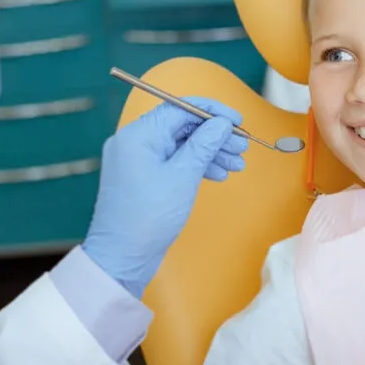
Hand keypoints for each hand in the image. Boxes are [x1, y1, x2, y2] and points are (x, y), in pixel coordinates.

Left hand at [83, 98, 248, 298]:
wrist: (122, 256)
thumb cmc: (149, 216)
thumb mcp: (183, 176)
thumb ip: (204, 145)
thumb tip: (222, 123)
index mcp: (138, 134)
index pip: (180, 108)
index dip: (212, 112)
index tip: (237, 121)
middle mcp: (134, 141)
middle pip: (181, 126)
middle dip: (214, 135)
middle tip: (242, 146)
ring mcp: (137, 160)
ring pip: (180, 145)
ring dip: (209, 151)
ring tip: (237, 164)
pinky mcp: (142, 177)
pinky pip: (173, 161)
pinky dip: (195, 165)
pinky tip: (218, 174)